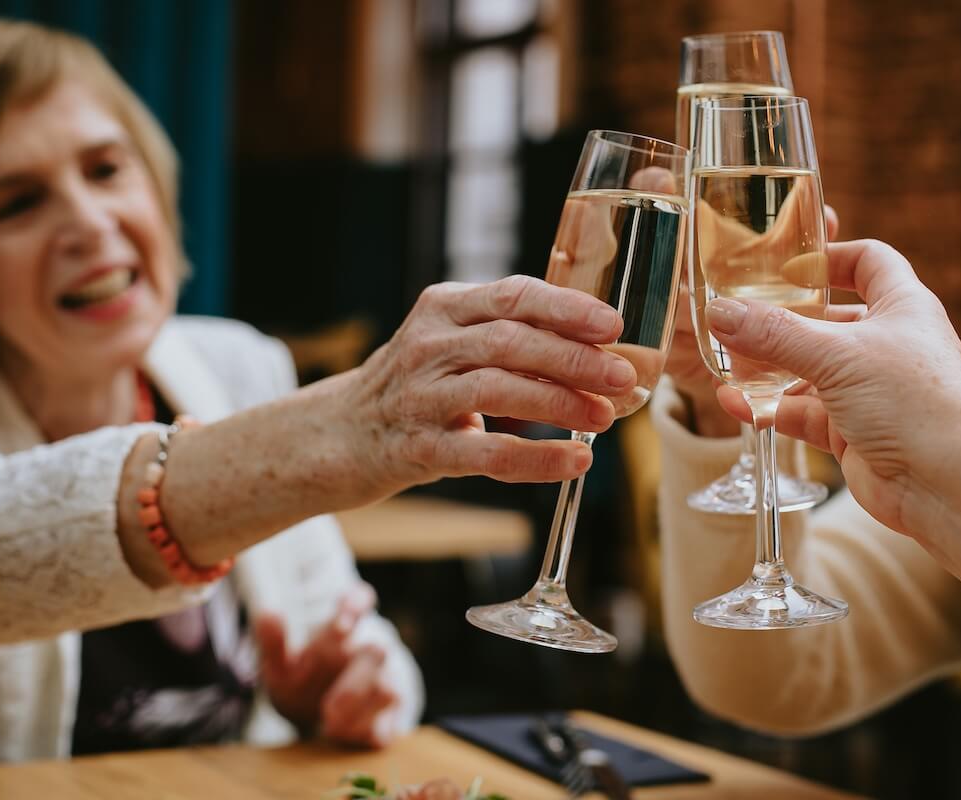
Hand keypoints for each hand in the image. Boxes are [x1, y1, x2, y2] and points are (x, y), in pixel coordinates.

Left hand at [256, 583, 403, 746]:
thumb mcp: (280, 665)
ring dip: (358, 710)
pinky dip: (363, 731)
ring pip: (388, 690)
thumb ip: (274, 642)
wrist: (317, 721)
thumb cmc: (302, 683)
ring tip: (328, 723)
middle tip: (329, 705)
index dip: (357, 606)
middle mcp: (370, 653)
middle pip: (377, 652)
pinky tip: (338, 735)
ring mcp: (384, 684)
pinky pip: (385, 726)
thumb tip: (269, 613)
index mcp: (345, 631)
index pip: (361, 601)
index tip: (342, 624)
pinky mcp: (387, 719)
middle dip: (355, 677)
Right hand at [336, 274, 639, 499]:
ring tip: (604, 417)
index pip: (512, 296)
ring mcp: (419, 396)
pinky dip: (536, 458)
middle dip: (573, 358)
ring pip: (496, 389)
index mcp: (445, 309)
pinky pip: (484, 453)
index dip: (566, 309)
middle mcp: (428, 345)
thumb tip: (599, 350)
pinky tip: (574, 462)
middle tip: (622, 375)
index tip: (613, 325)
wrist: (337, 436)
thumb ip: (509, 337)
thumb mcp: (451, 343)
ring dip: (558, 403)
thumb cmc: (414, 386)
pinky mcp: (416, 448)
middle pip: (509, 341)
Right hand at [706, 239, 960, 532]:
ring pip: (807, 371)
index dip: (830, 257)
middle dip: (782, 321)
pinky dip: (770, 407)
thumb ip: (775, 333)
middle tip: (737, 316)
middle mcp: (885, 345)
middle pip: (825, 321)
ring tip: (724, 363)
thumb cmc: (917, 403)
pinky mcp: (851, 433)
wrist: (950, 483)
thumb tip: (721, 312)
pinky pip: (801, 412)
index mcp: (900, 307)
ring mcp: (868, 391)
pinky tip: (736, 403)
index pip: (868, 263)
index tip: (787, 264)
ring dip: (768, 368)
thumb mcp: (838, 354)